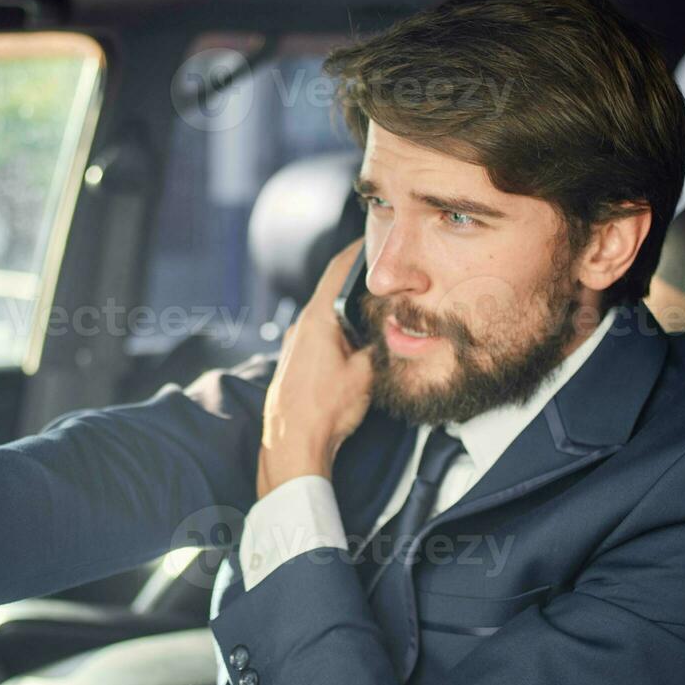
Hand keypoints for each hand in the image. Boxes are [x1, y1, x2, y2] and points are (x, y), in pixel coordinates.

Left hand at [258, 238, 374, 496]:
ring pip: (326, 315)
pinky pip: (319, 335)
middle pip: (333, 290)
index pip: (338, 268)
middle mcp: (301, 326)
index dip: (359, 250)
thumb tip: (392, 329)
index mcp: (317, 319)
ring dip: (349, 312)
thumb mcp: (366, 373)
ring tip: (375, 315)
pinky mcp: (294, 361)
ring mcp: (295, 343)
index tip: (375, 239)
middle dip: (359, 284)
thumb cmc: (325, 410)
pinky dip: (338, 331)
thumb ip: (380, 344)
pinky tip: (354, 345)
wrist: (292, 444)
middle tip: (386, 280)